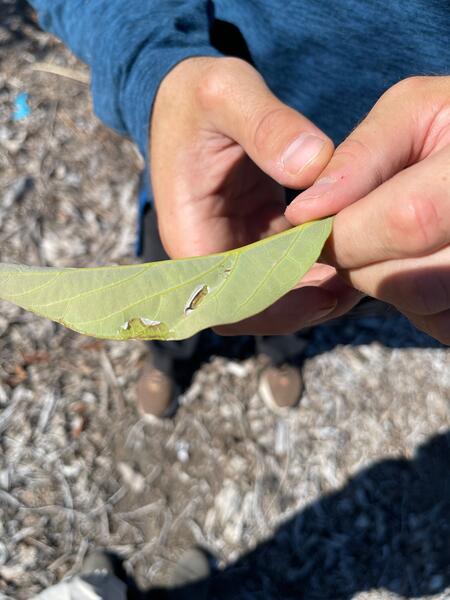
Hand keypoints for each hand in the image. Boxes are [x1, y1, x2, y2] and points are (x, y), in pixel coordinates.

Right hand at [150, 56, 360, 333]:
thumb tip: (313, 165)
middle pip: (252, 305)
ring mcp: (231, 246)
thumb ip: (266, 125)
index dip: (274, 305)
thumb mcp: (226, 93)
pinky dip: (313, 267)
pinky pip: (283, 268)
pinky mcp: (253, 237)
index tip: (325, 289)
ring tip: (360, 274)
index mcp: (190, 233)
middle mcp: (208, 251)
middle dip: (301, 304)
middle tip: (355, 287)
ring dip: (312, 291)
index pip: (226, 297)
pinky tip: (349, 252)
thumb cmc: (198, 95)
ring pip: (271, 292)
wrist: (188, 98)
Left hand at [286, 76, 449, 342]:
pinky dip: (412, 300)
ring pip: (422, 307)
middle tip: (348, 233)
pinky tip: (413, 260)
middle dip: (357, 264)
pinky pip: (440, 321)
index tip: (310, 227)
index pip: (406, 221)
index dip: (346, 234)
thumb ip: (358, 157)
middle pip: (411, 281)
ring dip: (383, 282)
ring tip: (387, 238)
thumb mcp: (411, 111)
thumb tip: (305, 213)